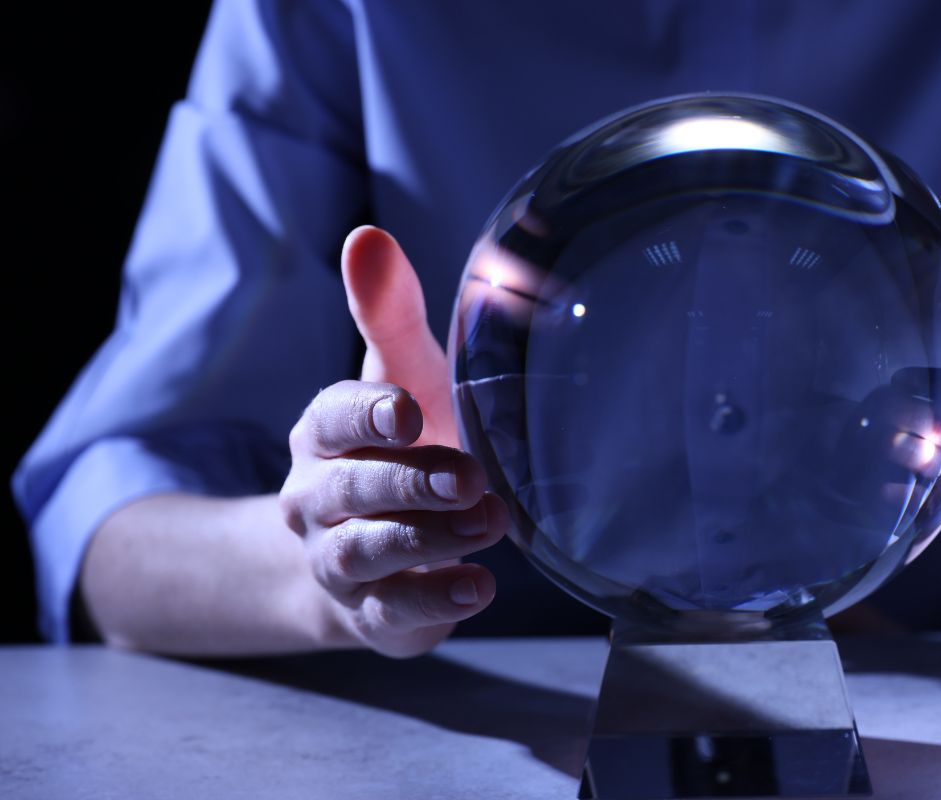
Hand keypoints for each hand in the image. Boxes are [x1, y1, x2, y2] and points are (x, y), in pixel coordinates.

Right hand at [279, 227, 507, 657]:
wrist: (365, 554)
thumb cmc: (396, 445)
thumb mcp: (398, 376)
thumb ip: (388, 313)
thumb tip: (368, 235)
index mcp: (320, 433)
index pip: (329, 417)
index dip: (365, 416)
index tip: (409, 413)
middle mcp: (315, 499)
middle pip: (350, 490)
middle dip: (409, 483)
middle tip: (471, 476)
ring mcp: (337, 562)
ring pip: (366, 554)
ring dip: (427, 539)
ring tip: (489, 523)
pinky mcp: (371, 614)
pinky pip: (391, 613)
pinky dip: (433, 603)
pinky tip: (478, 587)